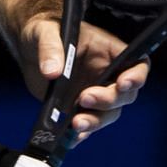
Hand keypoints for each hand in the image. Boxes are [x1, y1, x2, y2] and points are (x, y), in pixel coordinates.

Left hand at [20, 15, 149, 143]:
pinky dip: (81, 133)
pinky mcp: (78, 107)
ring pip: (107, 114)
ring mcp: (94, 92)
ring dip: (95, 121)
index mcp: (108, 51)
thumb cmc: (44, 30)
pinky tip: (71, 137)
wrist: (29, 48)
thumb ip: (50, 48)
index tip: (122, 84)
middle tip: (85, 99)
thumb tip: (52, 71)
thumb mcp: (45, 32)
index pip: (137, 64)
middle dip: (108, 100)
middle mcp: (106, 74)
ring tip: (76, 123)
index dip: (136, 76)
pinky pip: (87, 124)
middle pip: (124, 95)